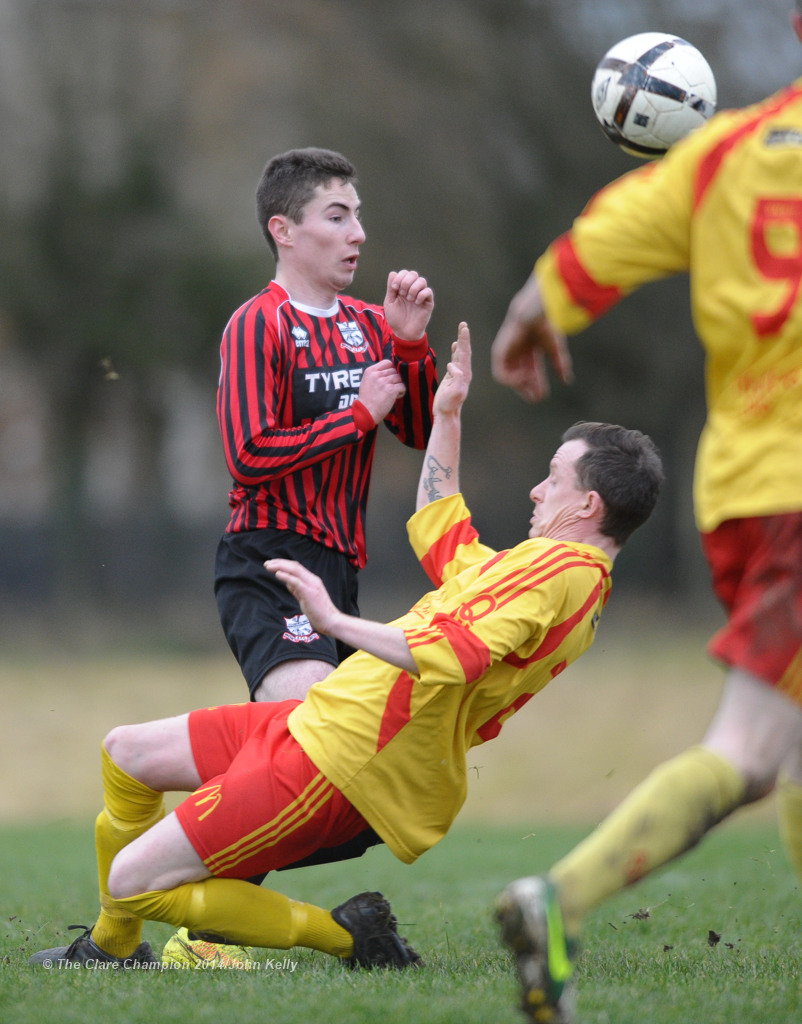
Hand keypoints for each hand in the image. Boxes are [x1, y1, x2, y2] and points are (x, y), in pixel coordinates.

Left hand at [265, 559, 339, 634]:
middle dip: (279, 563)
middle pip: (294, 565)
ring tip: (268, 566)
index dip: (283, 564)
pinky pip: (296, 581)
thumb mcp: (306, 598)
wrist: (331, 621)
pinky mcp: (309, 592)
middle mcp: (312, 580)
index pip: (297, 567)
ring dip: (280, 567)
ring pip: (295, 570)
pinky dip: (286, 576)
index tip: (272, 564)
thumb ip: (297, 590)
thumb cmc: (319, 613)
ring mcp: (312, 585)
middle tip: (266, 563)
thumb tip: (288, 583)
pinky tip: (277, 574)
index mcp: (312, 580)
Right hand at [358, 359, 405, 423]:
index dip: (392, 369)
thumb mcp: (366, 382)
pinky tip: (396, 397)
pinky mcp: (391, 390)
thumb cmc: (366, 400)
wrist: (365, 412)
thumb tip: (389, 372)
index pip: (387, 362)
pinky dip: (401, 392)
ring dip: (398, 385)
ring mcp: (384, 382)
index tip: (390, 376)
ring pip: (399, 378)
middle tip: (391, 388)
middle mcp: (377, 375)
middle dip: (395, 379)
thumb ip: (376, 375)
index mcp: (370, 371)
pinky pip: (403, 386)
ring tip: (393, 393)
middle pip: (394, 371)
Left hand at [383, 269, 433, 340]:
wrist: (403, 333)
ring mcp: (421, 295)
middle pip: (414, 274)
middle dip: (406, 281)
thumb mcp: (390, 302)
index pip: (404, 273)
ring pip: (422, 280)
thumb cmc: (396, 318)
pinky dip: (421, 295)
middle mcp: (413, 290)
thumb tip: (393, 273)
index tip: (394, 288)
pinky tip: (416, 303)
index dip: (399, 277)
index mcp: (403, 288)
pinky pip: (428, 291)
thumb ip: (391, 288)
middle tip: (402, 293)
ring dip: (413, 288)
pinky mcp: (428, 303)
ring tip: (409, 299)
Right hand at [433, 322, 471, 415]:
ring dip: (461, 342)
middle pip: (464, 351)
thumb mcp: (454, 393)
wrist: (446, 414)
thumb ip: (456, 379)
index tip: (464, 329)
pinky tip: (455, 345)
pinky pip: (456, 360)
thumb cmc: (448, 405)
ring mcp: (459, 374)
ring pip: (461, 354)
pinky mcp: (453, 376)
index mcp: (465, 374)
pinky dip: (456, 351)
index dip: (464, 341)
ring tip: (462, 329)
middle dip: (464, 337)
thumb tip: (453, 366)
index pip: (465, 354)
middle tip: (463, 324)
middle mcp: (464, 373)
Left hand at [491, 275, 572, 400]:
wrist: (532, 314)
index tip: (542, 395)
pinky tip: (523, 378)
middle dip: (527, 388)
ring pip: (509, 378)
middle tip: (536, 397)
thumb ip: (560, 365)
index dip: (536, 384)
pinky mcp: (498, 354)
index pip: (531, 372)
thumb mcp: (555, 350)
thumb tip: (567, 381)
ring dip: (519, 385)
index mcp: (529, 350)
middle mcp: (516, 352)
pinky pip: (500, 375)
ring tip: (530, 384)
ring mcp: (506, 353)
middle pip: (519, 377)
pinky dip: (511, 380)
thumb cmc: (545, 326)